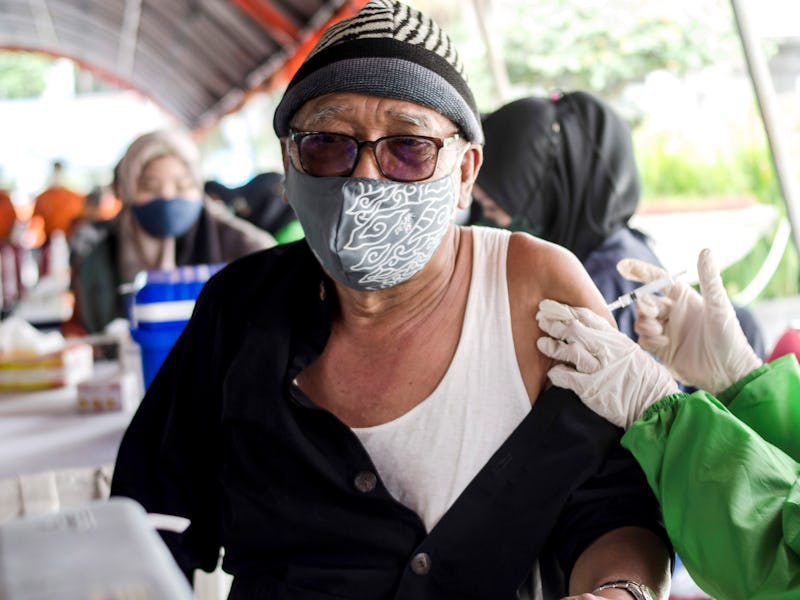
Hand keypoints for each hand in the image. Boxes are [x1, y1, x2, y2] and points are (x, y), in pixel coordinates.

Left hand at [536, 299, 678, 428]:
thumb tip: (591, 333)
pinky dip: (556, 374)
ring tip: (542, 343)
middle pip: (575, 330)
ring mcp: (598, 369)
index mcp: (615, 339)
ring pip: (570, 350)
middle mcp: (606, 350)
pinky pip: (566, 376)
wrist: (655, 403)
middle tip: (541, 321)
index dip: (567, 311)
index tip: (552, 307)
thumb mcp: (630, 352)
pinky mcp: (591, 388)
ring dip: (552, 346)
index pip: (587, 317)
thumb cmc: (644, 379)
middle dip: (554, 323)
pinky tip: (552, 373)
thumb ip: (610, 342)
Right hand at [617, 248, 761, 394]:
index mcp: (684, 298)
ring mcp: (666, 330)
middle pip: (645, 302)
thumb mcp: (719, 306)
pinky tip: (663, 344)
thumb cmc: (729, 338)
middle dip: (644, 306)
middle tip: (653, 315)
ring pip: (641, 320)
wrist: (728, 374)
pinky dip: (648, 339)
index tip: (622, 267)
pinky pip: (643, 339)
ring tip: (659, 332)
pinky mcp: (662, 349)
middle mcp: (673, 312)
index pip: (658, 280)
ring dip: (644, 324)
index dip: (640, 272)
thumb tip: (705, 250)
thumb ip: (709, 279)